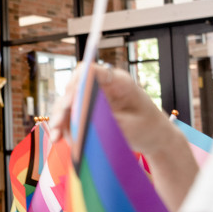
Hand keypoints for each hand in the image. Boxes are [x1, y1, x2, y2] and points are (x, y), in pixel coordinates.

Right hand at [49, 63, 172, 156]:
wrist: (156, 138)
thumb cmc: (149, 128)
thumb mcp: (132, 126)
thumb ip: (108, 121)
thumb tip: (83, 120)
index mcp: (117, 81)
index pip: (89, 71)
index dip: (75, 84)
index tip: (68, 102)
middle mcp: (102, 86)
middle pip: (74, 89)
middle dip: (63, 108)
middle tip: (57, 126)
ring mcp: (95, 98)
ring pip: (69, 103)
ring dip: (60, 119)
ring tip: (56, 138)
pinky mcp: (91, 112)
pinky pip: (72, 116)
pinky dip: (65, 127)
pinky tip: (60, 139)